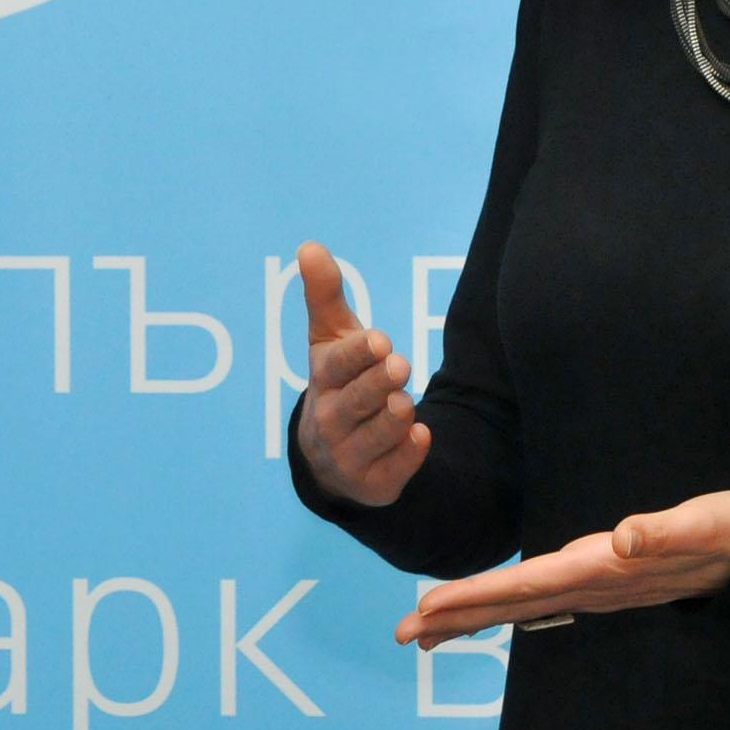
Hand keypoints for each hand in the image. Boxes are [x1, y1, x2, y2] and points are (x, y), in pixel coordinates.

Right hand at [291, 240, 428, 506]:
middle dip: (379, 384)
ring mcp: (349, 456)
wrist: (331, 455)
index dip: (357, 355)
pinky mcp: (374, 483)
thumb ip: (325, 294)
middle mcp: (329, 421)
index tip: (379, 340)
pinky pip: (397, 468)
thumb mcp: (330, 339)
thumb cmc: (339, 380)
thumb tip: (309, 246)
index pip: (337, 366)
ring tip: (404, 403)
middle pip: (358, 401)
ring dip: (396, 417)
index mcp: (322, 380)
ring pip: (379, 434)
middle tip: (400, 366)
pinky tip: (420, 436)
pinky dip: (410, 452)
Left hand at [397, 490, 729, 648]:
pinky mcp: (601, 583)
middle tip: (401, 633)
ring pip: (521, 607)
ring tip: (423, 630)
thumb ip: (667, 531)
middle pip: (511, 604)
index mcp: (602, 569)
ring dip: (472, 616)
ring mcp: (595, 589)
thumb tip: (624, 538)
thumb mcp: (707, 523)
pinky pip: (539, 600)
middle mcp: (591, 585)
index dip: (475, 595)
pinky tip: (483, 612)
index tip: (428, 607)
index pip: (526, 585)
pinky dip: (503, 606)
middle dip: (456, 617)